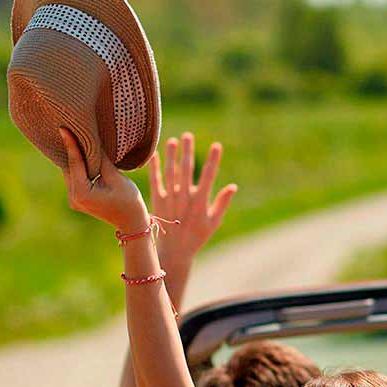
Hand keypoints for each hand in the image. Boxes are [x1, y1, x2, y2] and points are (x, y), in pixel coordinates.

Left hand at [60, 128, 147, 231]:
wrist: (133, 223)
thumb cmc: (129, 202)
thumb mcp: (117, 178)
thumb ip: (101, 160)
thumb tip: (93, 141)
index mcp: (82, 193)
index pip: (75, 163)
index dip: (71, 144)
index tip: (63, 129)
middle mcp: (73, 198)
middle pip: (69, 168)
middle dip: (72, 151)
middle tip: (71, 130)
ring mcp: (74, 200)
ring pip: (71, 173)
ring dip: (76, 159)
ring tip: (77, 140)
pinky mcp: (79, 200)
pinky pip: (75, 179)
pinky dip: (79, 168)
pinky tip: (83, 156)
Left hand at [148, 132, 237, 270]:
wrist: (175, 251)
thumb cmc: (197, 237)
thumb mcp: (214, 222)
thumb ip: (222, 203)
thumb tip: (233, 186)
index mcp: (200, 201)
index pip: (209, 175)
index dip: (214, 159)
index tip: (217, 145)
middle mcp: (185, 197)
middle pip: (187, 169)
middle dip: (187, 151)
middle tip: (188, 135)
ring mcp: (170, 198)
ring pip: (171, 172)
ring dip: (171, 155)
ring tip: (172, 140)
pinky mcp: (158, 201)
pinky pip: (155, 181)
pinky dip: (154, 168)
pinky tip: (154, 155)